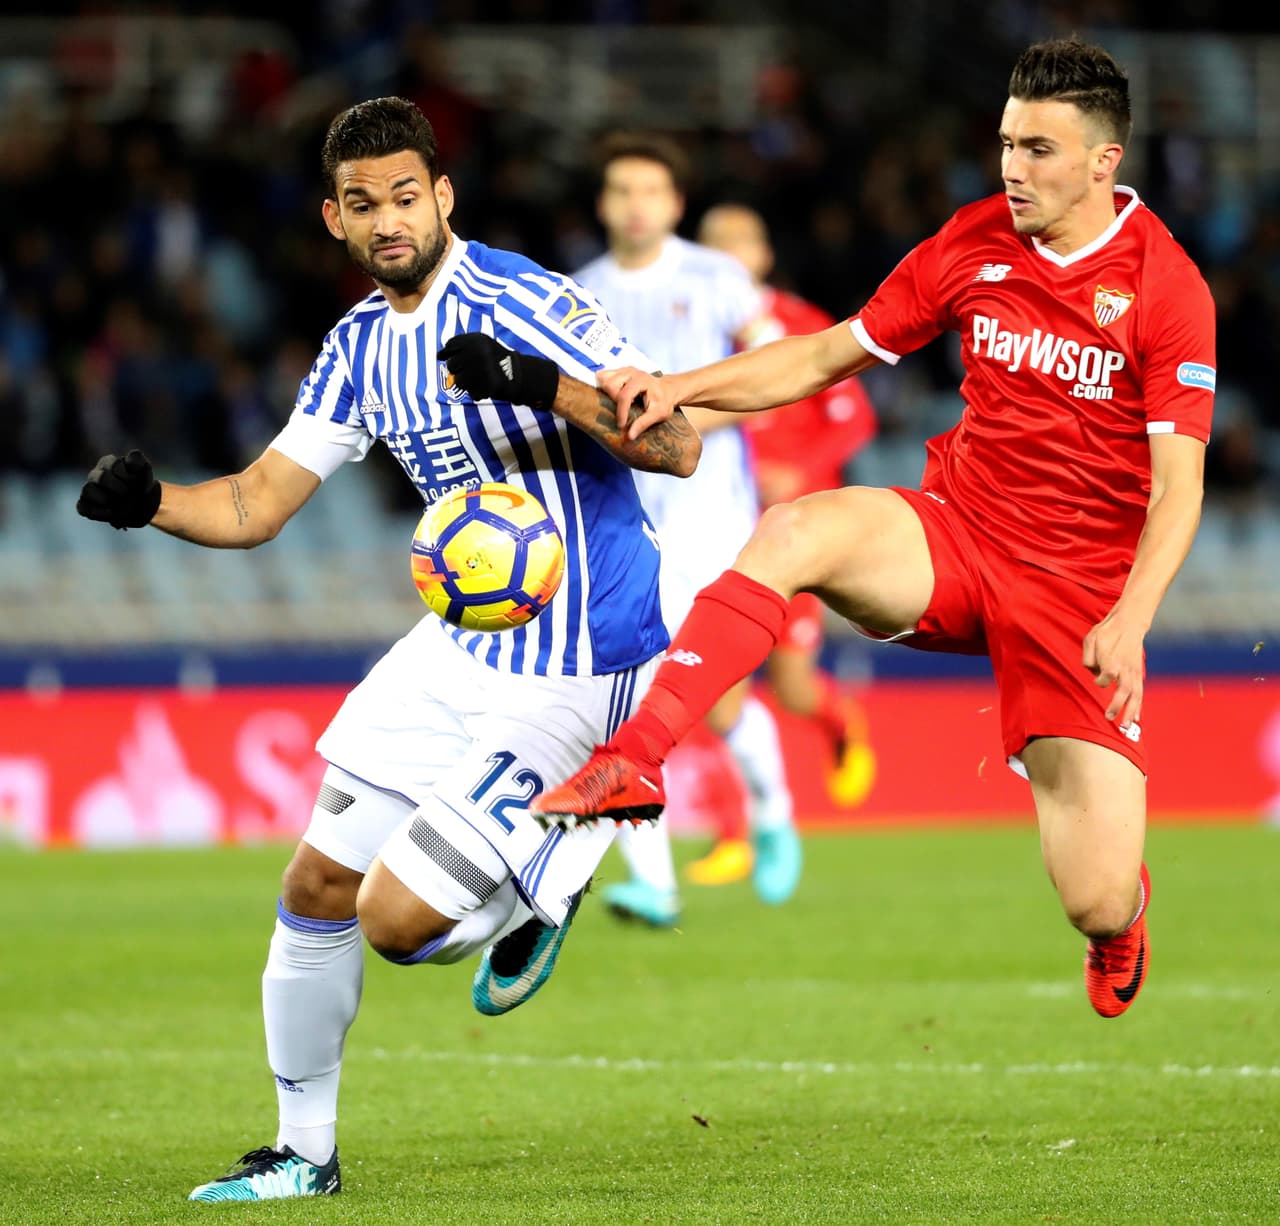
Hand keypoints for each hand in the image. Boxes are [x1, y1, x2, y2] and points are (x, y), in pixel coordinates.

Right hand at [76, 449, 161, 528]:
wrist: (140, 505)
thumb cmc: (140, 484)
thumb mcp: (144, 471)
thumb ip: (139, 461)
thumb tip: (132, 456)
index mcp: (108, 462)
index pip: (114, 465)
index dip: (128, 476)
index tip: (136, 483)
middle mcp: (95, 474)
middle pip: (101, 478)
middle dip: (119, 489)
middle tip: (128, 494)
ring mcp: (89, 489)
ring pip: (87, 490)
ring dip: (107, 500)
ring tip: (120, 504)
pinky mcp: (85, 505)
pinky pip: (83, 507)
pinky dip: (98, 512)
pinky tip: (111, 513)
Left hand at [438, 333, 558, 409]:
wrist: (520, 374)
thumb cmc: (495, 359)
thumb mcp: (482, 345)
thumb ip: (462, 347)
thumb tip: (438, 355)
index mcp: (477, 340)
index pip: (451, 345)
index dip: (448, 353)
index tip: (451, 357)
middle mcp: (479, 353)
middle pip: (451, 364)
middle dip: (458, 369)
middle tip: (469, 370)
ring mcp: (483, 370)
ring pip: (458, 381)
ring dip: (466, 383)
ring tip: (477, 379)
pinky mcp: (487, 385)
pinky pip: (471, 393)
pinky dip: (476, 392)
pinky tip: (484, 386)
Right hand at [598, 367, 675, 439]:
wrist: (667, 390)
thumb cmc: (664, 401)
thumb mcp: (659, 414)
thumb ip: (644, 423)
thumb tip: (630, 436)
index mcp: (641, 380)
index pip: (624, 396)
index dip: (620, 412)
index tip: (621, 425)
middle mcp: (631, 372)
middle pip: (610, 385)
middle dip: (613, 400)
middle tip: (623, 410)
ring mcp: (624, 370)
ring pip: (603, 379)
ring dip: (607, 392)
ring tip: (618, 402)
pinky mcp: (619, 371)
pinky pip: (603, 376)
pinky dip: (604, 385)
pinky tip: (614, 394)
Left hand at [1082, 606, 1146, 728]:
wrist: (1129, 623)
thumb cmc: (1106, 632)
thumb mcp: (1090, 639)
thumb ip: (1088, 658)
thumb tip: (1093, 673)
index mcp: (1113, 658)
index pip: (1107, 675)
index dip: (1101, 680)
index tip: (1098, 680)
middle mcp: (1126, 667)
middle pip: (1125, 690)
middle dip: (1118, 705)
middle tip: (1108, 717)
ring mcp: (1134, 671)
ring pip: (1135, 695)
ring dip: (1130, 711)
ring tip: (1126, 726)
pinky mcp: (1138, 674)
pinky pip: (1140, 692)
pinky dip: (1138, 706)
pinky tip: (1136, 718)